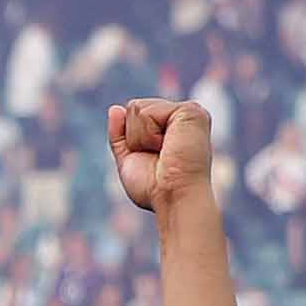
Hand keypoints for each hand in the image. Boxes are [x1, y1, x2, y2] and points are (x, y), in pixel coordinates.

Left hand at [107, 93, 215, 226]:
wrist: (173, 198)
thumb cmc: (155, 187)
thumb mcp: (130, 158)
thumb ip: (121, 134)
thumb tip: (115, 108)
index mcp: (172, 126)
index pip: (134, 115)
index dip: (132, 139)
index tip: (153, 159)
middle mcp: (182, 116)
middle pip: (133, 108)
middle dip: (134, 137)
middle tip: (158, 157)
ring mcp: (188, 111)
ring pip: (136, 108)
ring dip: (140, 137)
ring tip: (164, 152)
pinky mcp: (190, 110)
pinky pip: (145, 112)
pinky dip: (147, 134)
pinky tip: (167, 146)